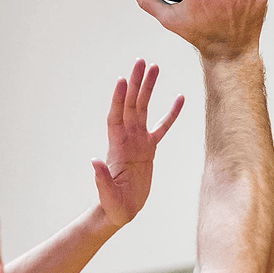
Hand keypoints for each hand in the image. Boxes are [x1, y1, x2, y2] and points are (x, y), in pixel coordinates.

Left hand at [93, 59, 183, 226]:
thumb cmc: (112, 205)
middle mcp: (127, 138)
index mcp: (117, 146)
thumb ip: (101, 178)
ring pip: (144, 109)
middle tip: (142, 62)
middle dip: (136, 83)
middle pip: (131, 105)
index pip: (116, 116)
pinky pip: (162, 127)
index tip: (122, 79)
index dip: (118, 99)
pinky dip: (170, 113)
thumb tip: (94, 161)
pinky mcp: (149, 149)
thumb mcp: (106, 195)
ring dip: (149, 89)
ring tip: (155, 67)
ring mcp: (139, 141)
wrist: (120, 211)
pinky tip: (179, 98)